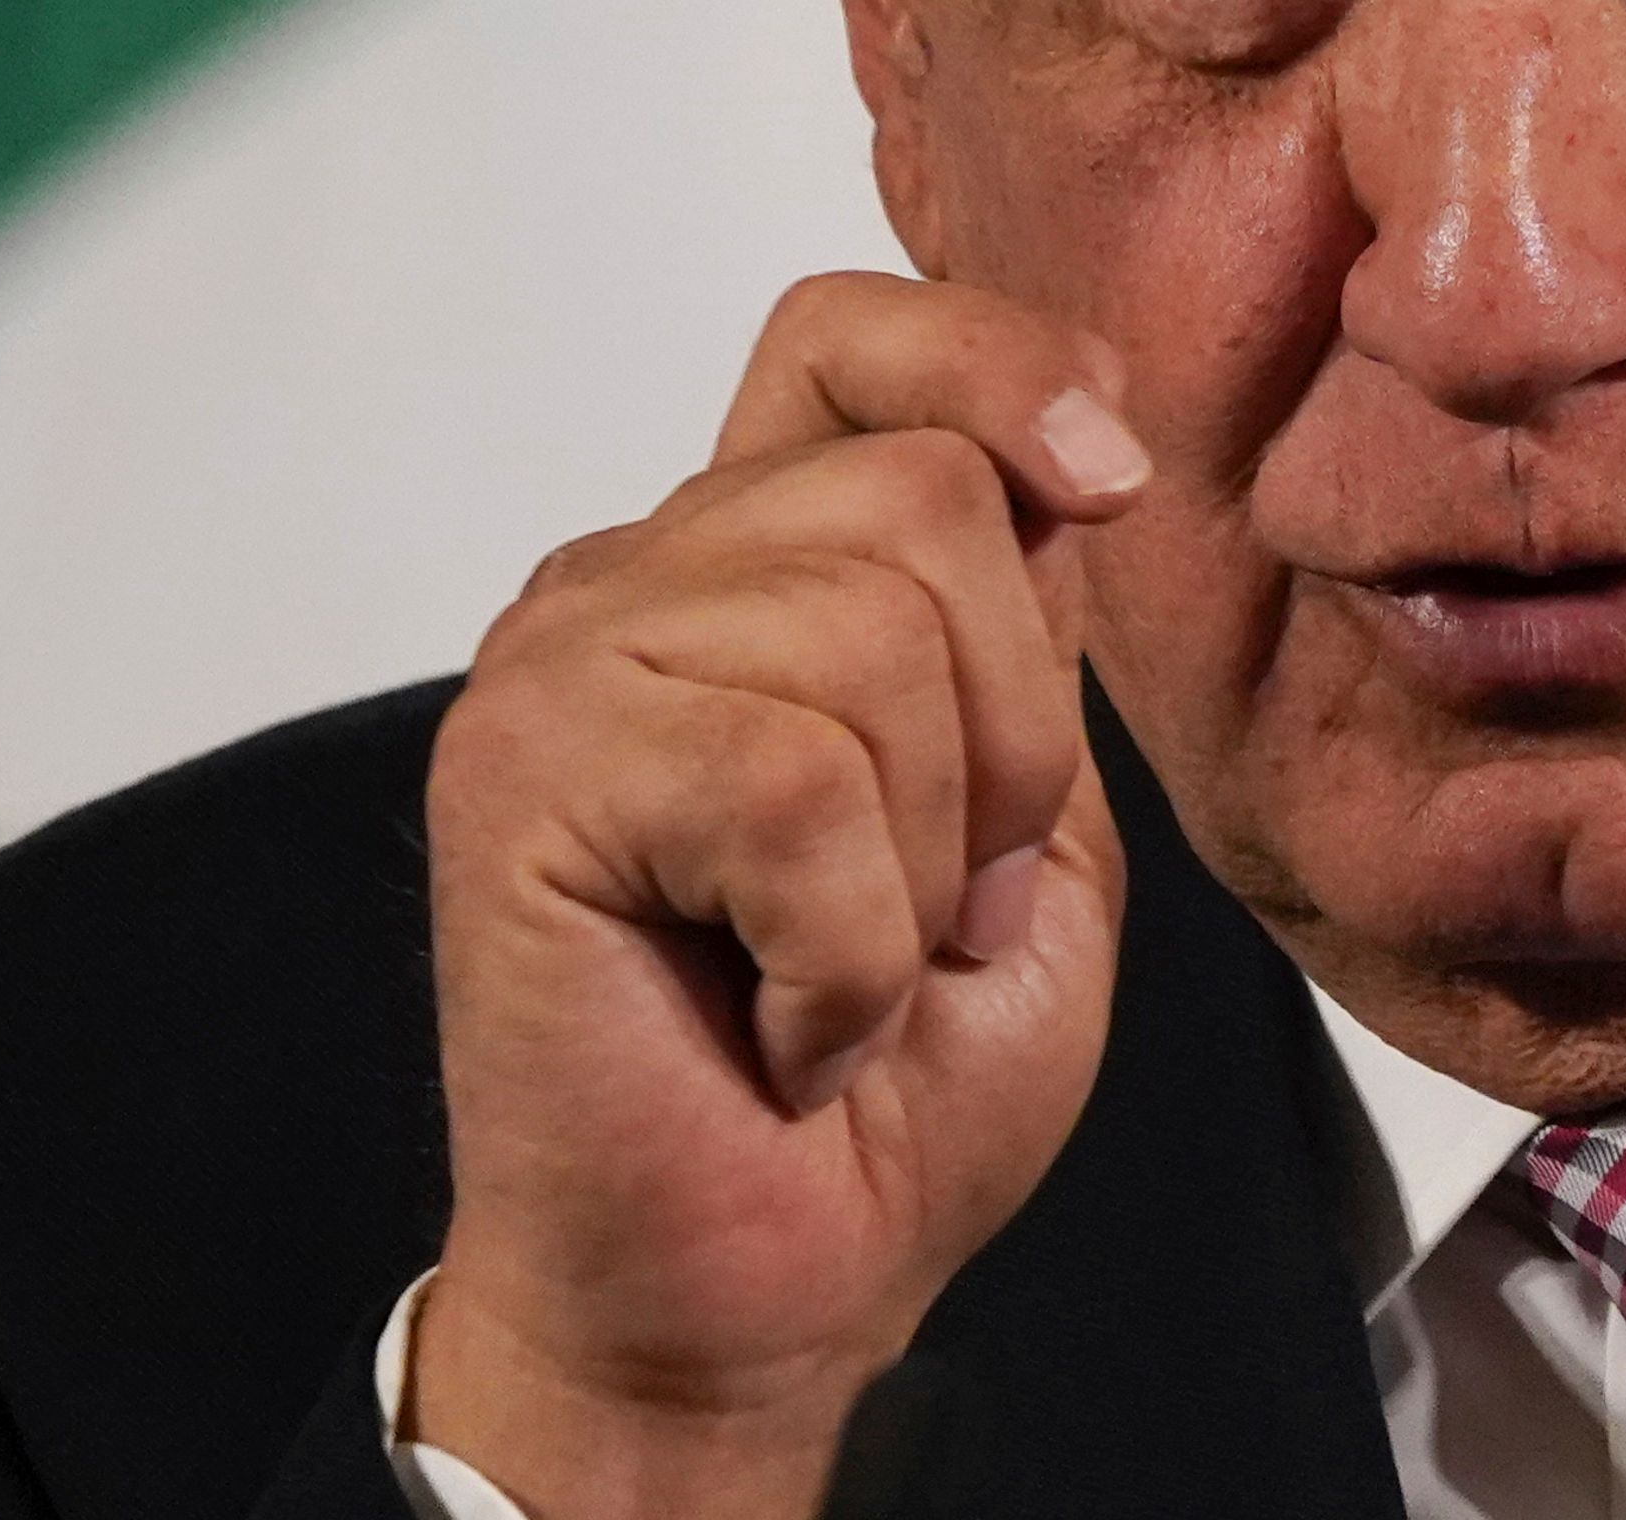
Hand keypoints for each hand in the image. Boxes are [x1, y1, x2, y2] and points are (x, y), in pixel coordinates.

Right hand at [411, 275, 1151, 1518]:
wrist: (772, 1290)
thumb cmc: (901, 1074)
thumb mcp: (1040, 811)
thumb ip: (1031, 622)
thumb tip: (1072, 454)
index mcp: (764, 560)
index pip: (855, 336)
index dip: (1001, 365)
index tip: (1107, 487)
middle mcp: (647, 577)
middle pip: (922, 493)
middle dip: (1016, 733)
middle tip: (956, 905)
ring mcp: (568, 661)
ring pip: (868, 632)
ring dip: (933, 861)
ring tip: (857, 973)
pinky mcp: (518, 770)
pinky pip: (786, 783)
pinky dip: (847, 949)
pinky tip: (793, 1025)